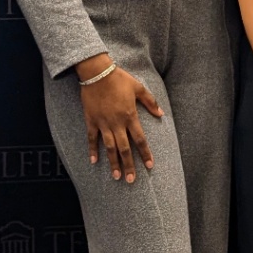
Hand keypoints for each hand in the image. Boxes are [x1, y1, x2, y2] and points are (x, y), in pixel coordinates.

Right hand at [74, 54, 162, 182]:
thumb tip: (161, 113)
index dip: (145, 153)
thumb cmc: (119, 79)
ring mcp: (103, 123)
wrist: (97, 73)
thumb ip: (150, 102)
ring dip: (113, 163)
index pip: (140, 140)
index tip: (149, 166)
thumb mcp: (139, 88)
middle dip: (129, 165)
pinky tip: (94, 161)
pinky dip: (92, 150)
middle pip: (124, 149)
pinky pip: (91, 138)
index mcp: (130, 116)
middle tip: (131, 180)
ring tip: (117, 176)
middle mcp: (117, 123)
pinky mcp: (91, 120)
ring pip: (109, 147)